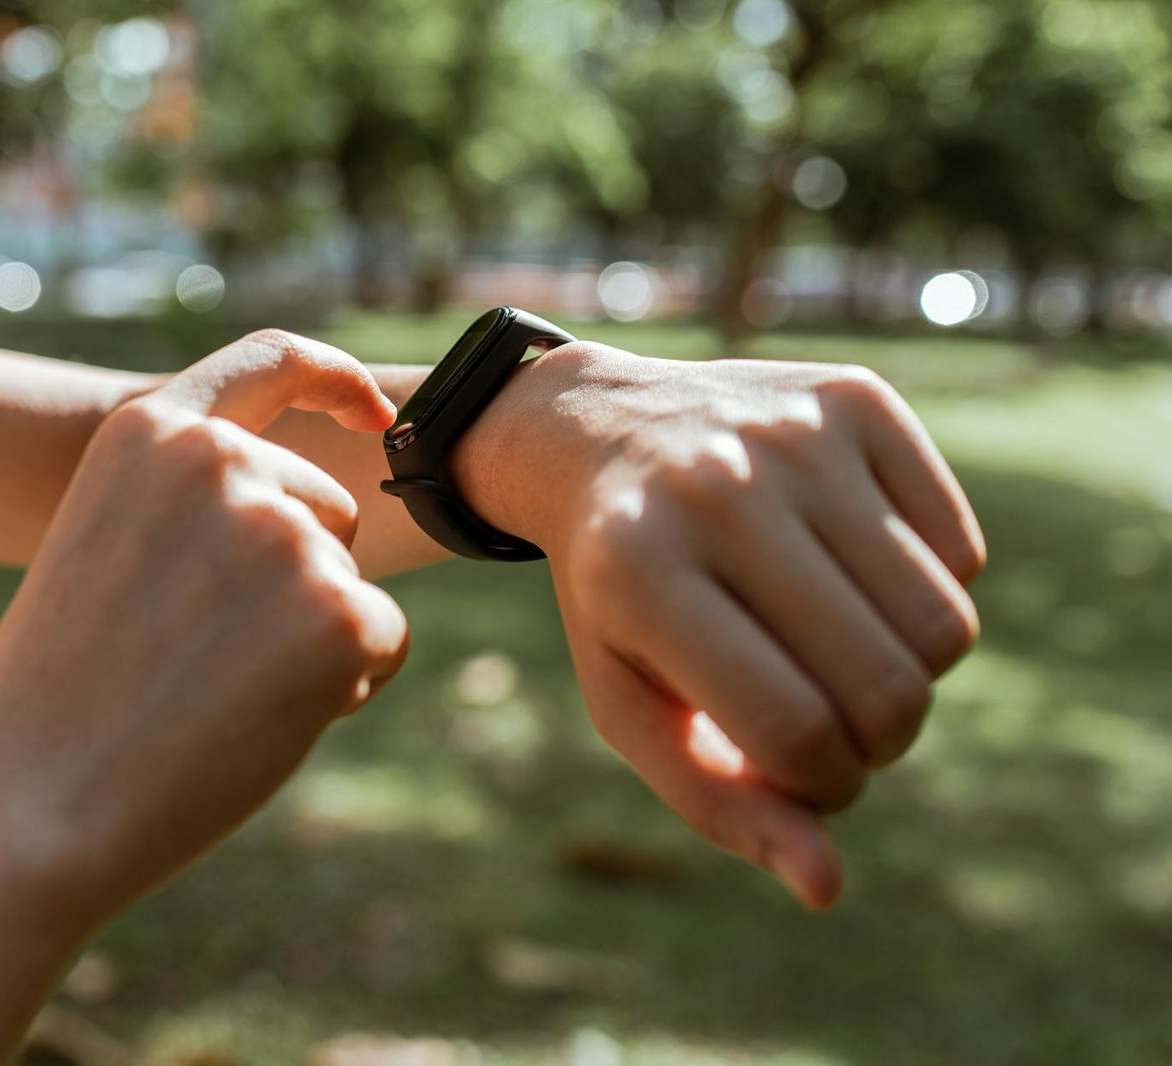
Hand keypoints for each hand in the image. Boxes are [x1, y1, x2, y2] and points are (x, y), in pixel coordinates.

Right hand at [0, 331, 408, 920]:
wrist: (29, 811)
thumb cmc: (59, 699)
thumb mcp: (105, 549)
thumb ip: (192, 507)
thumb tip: (299, 518)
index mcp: (152, 435)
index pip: (269, 361)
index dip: (334, 380)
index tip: (374, 410)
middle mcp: (224, 462)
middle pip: (328, 509)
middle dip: (301, 579)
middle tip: (203, 661)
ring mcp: (285, 532)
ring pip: (349, 583)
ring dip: (311, 641)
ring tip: (212, 697)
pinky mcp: (338, 611)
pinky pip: (384, 641)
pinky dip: (347, 688)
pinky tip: (260, 725)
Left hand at [456, 343, 984, 908]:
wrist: (595, 433)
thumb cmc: (616, 595)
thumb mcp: (630, 703)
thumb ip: (717, 802)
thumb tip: (826, 888)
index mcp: (641, 574)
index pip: (794, 731)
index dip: (822, 787)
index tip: (802, 776)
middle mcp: (719, 488)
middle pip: (888, 687)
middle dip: (877, 742)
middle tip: (831, 722)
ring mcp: (794, 433)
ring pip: (946, 627)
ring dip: (910, 676)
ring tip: (842, 657)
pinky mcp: (857, 399)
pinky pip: (963, 550)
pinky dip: (926, 591)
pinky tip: (849, 573)